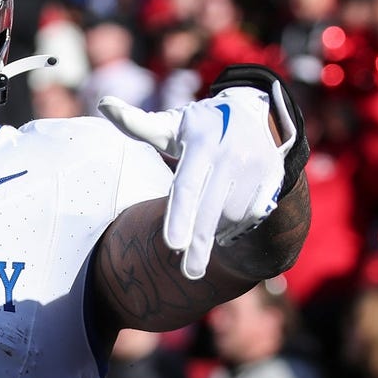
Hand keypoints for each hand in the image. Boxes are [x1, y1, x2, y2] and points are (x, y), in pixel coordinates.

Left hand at [98, 83, 297, 279]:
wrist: (255, 110)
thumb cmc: (199, 126)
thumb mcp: (170, 124)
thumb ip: (136, 122)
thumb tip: (103, 104)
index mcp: (201, 142)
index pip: (187, 186)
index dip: (179, 217)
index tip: (172, 245)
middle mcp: (232, 153)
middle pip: (210, 209)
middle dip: (199, 244)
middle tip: (188, 273)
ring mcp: (257, 166)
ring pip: (232, 215)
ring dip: (215, 231)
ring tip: (201, 232)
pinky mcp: (274, 177)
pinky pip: (252, 214)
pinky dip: (235, 226)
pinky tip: (223, 225)